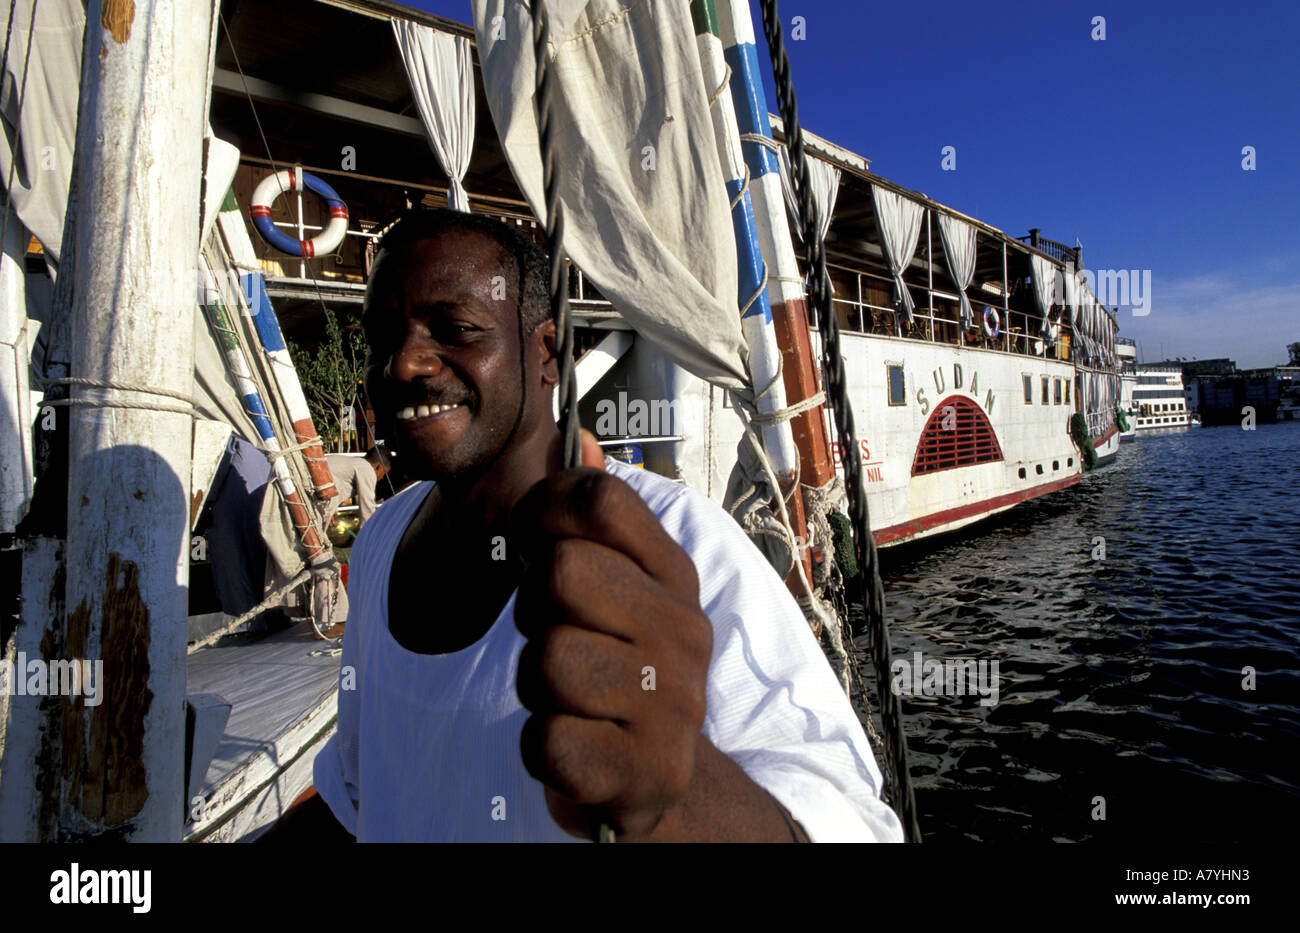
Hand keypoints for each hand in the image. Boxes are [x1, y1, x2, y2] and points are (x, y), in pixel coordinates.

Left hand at [511, 430, 713, 839]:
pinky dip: (543, 747)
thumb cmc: (612, 669)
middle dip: (536, 611)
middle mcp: (687, 631)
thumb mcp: (610, 588)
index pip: (599, 498)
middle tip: (562, 638)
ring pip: (547, 659)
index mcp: (674, 576)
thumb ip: (590, 520)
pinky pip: (547, 739)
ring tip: (571, 697)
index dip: (542, 511)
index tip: (535, 544)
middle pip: (560, 572)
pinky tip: (577, 745)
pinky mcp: (649, 770)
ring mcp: (676, 704)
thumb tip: (582, 440)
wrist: (652, 778)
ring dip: (536, 685)